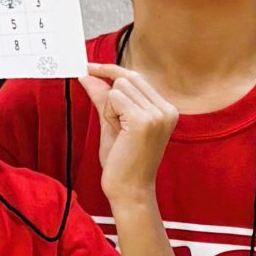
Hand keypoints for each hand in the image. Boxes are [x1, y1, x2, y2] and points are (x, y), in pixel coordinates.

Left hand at [80, 63, 179, 213]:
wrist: (130, 189)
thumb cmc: (123, 161)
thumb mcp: (113, 122)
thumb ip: (103, 97)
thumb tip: (88, 75)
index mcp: (167, 109)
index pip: (136, 78)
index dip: (111, 71)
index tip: (90, 66)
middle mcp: (167, 109)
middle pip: (127, 78)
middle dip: (112, 97)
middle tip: (114, 123)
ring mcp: (157, 114)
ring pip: (119, 87)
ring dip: (110, 108)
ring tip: (121, 132)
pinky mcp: (143, 120)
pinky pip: (114, 98)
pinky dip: (109, 113)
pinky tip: (120, 133)